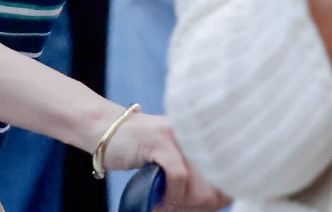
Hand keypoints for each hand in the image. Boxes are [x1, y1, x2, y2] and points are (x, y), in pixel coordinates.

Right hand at [103, 111, 228, 210]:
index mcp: (201, 140)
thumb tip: (212, 204)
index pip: (228, 178)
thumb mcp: (170, 162)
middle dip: (196, 208)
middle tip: (174, 209)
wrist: (102, 128)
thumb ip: (191, 176)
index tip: (197, 208)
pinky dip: (169, 198)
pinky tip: (157, 201)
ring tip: (164, 205)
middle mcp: (194, 135)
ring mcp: (178, 135)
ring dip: (181, 206)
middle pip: (216, 189)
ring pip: (200, 188)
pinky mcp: (160, 139)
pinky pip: (178, 178)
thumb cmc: (137, 149)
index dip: (216, 201)